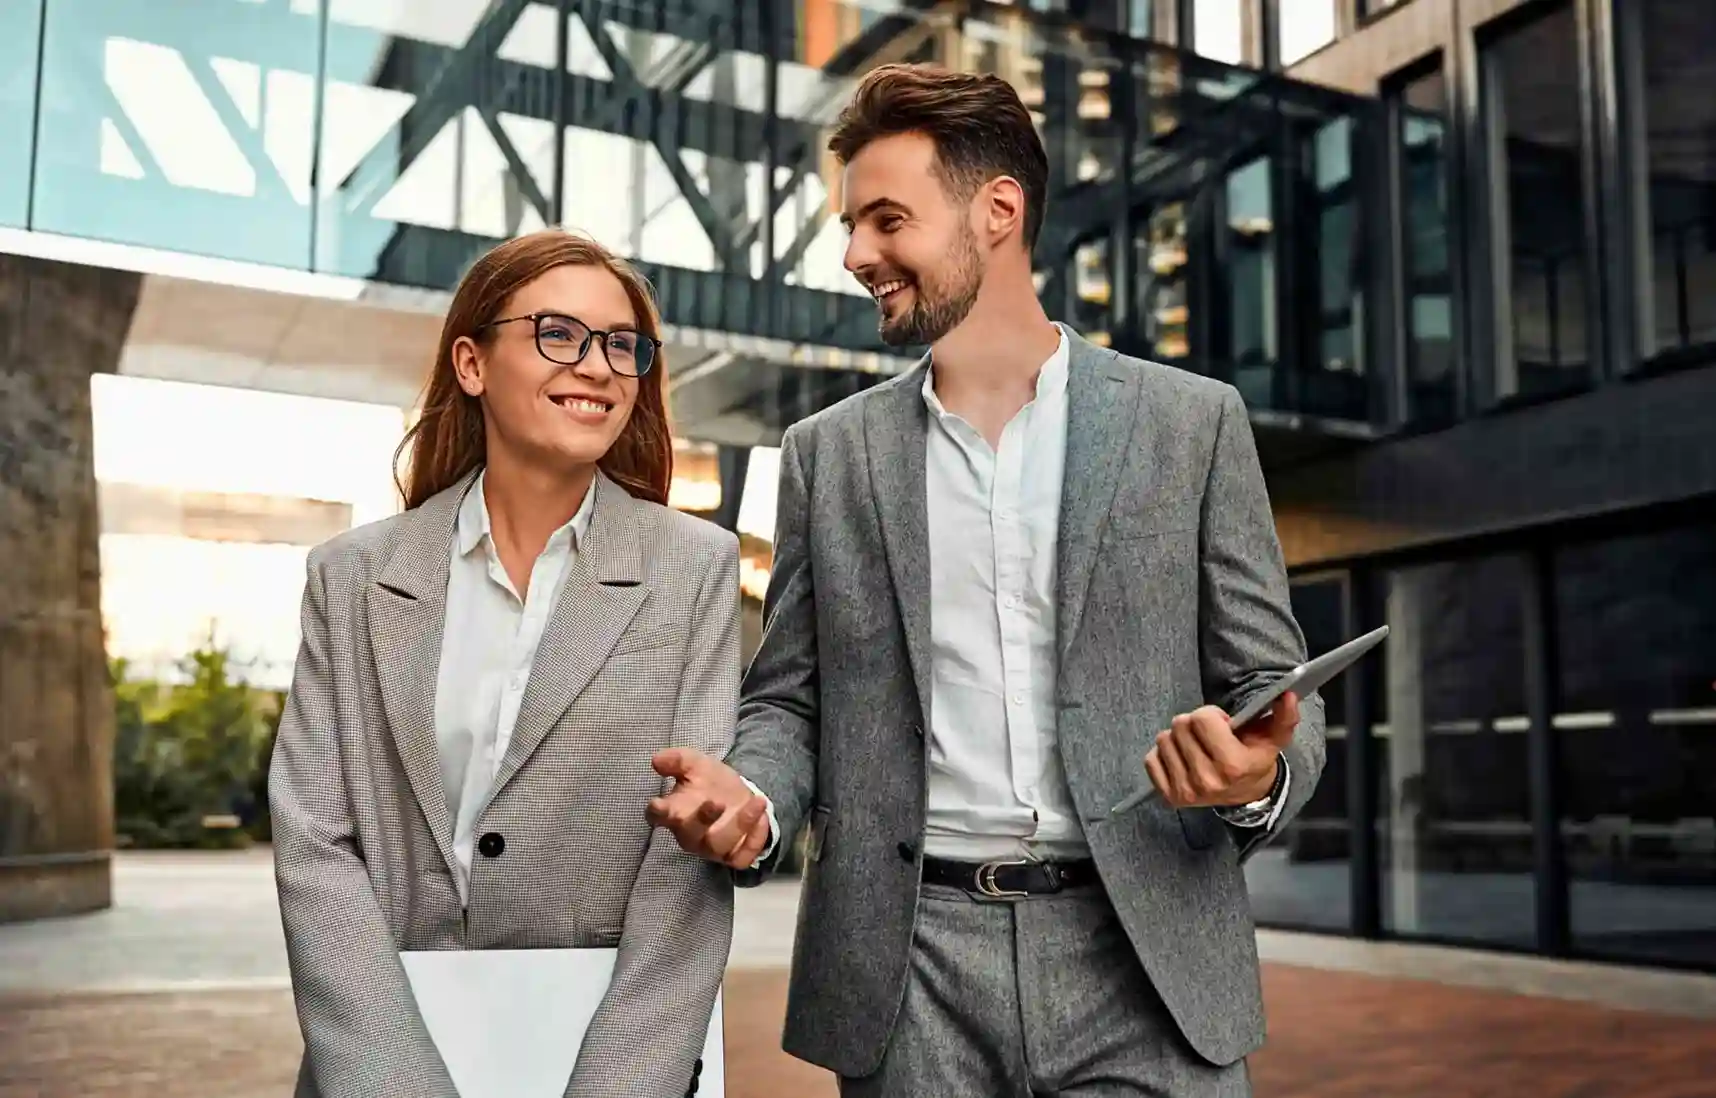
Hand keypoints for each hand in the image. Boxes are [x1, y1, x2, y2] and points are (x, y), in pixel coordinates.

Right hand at [645, 747, 771, 868]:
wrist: (738, 794)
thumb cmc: (709, 781)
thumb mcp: (695, 764)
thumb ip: (677, 760)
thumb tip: (656, 759)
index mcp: (674, 812)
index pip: (657, 816)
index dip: (657, 812)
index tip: (658, 803)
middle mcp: (689, 835)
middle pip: (689, 834)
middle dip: (702, 820)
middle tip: (716, 802)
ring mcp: (711, 848)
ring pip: (719, 846)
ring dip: (739, 824)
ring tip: (756, 800)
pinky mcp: (733, 856)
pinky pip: (742, 857)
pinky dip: (754, 839)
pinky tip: (761, 817)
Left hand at [1144, 692, 1299, 808]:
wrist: (1246, 795)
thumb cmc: (1256, 759)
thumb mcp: (1275, 737)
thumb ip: (1284, 716)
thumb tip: (1288, 695)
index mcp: (1232, 764)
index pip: (1201, 718)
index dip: (1212, 715)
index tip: (1223, 725)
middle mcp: (1206, 780)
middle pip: (1179, 725)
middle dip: (1194, 724)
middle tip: (1209, 737)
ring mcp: (1186, 791)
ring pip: (1163, 739)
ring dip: (1179, 739)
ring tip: (1198, 748)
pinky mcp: (1169, 797)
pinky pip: (1150, 759)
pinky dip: (1164, 755)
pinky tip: (1183, 759)